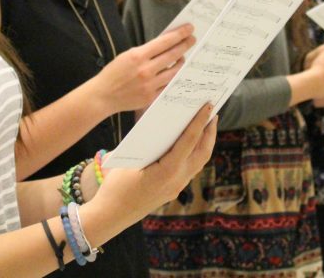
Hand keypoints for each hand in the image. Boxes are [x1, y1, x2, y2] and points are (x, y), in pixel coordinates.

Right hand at [94, 103, 216, 216]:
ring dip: (205, 143)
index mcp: (168, 171)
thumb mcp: (130, 159)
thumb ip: (148, 143)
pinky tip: (191, 145)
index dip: (200, 122)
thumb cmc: (116, 186)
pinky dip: (195, 154)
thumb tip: (162, 125)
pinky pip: (191, 169)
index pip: (190, 141)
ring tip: (206, 126)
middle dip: (210, 132)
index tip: (208, 107)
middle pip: (203, 152)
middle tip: (212, 113)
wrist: (111, 216)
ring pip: (199, 162)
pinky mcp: (173, 191)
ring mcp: (177, 187)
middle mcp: (178, 180)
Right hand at [95, 24, 194, 111]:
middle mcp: (145, 70)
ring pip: (174, 71)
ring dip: (181, 62)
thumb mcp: (127, 56)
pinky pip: (167, 85)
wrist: (102, 96)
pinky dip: (173, 77)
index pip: (164, 42)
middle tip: (192, 39)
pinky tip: (175, 72)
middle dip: (185, 45)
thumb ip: (146, 51)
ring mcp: (149, 85)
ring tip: (183, 56)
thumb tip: (165, 44)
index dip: (179, 34)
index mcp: (137, 56)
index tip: (189, 28)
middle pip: (172, 55)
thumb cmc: (113, 73)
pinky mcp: (151, 97)